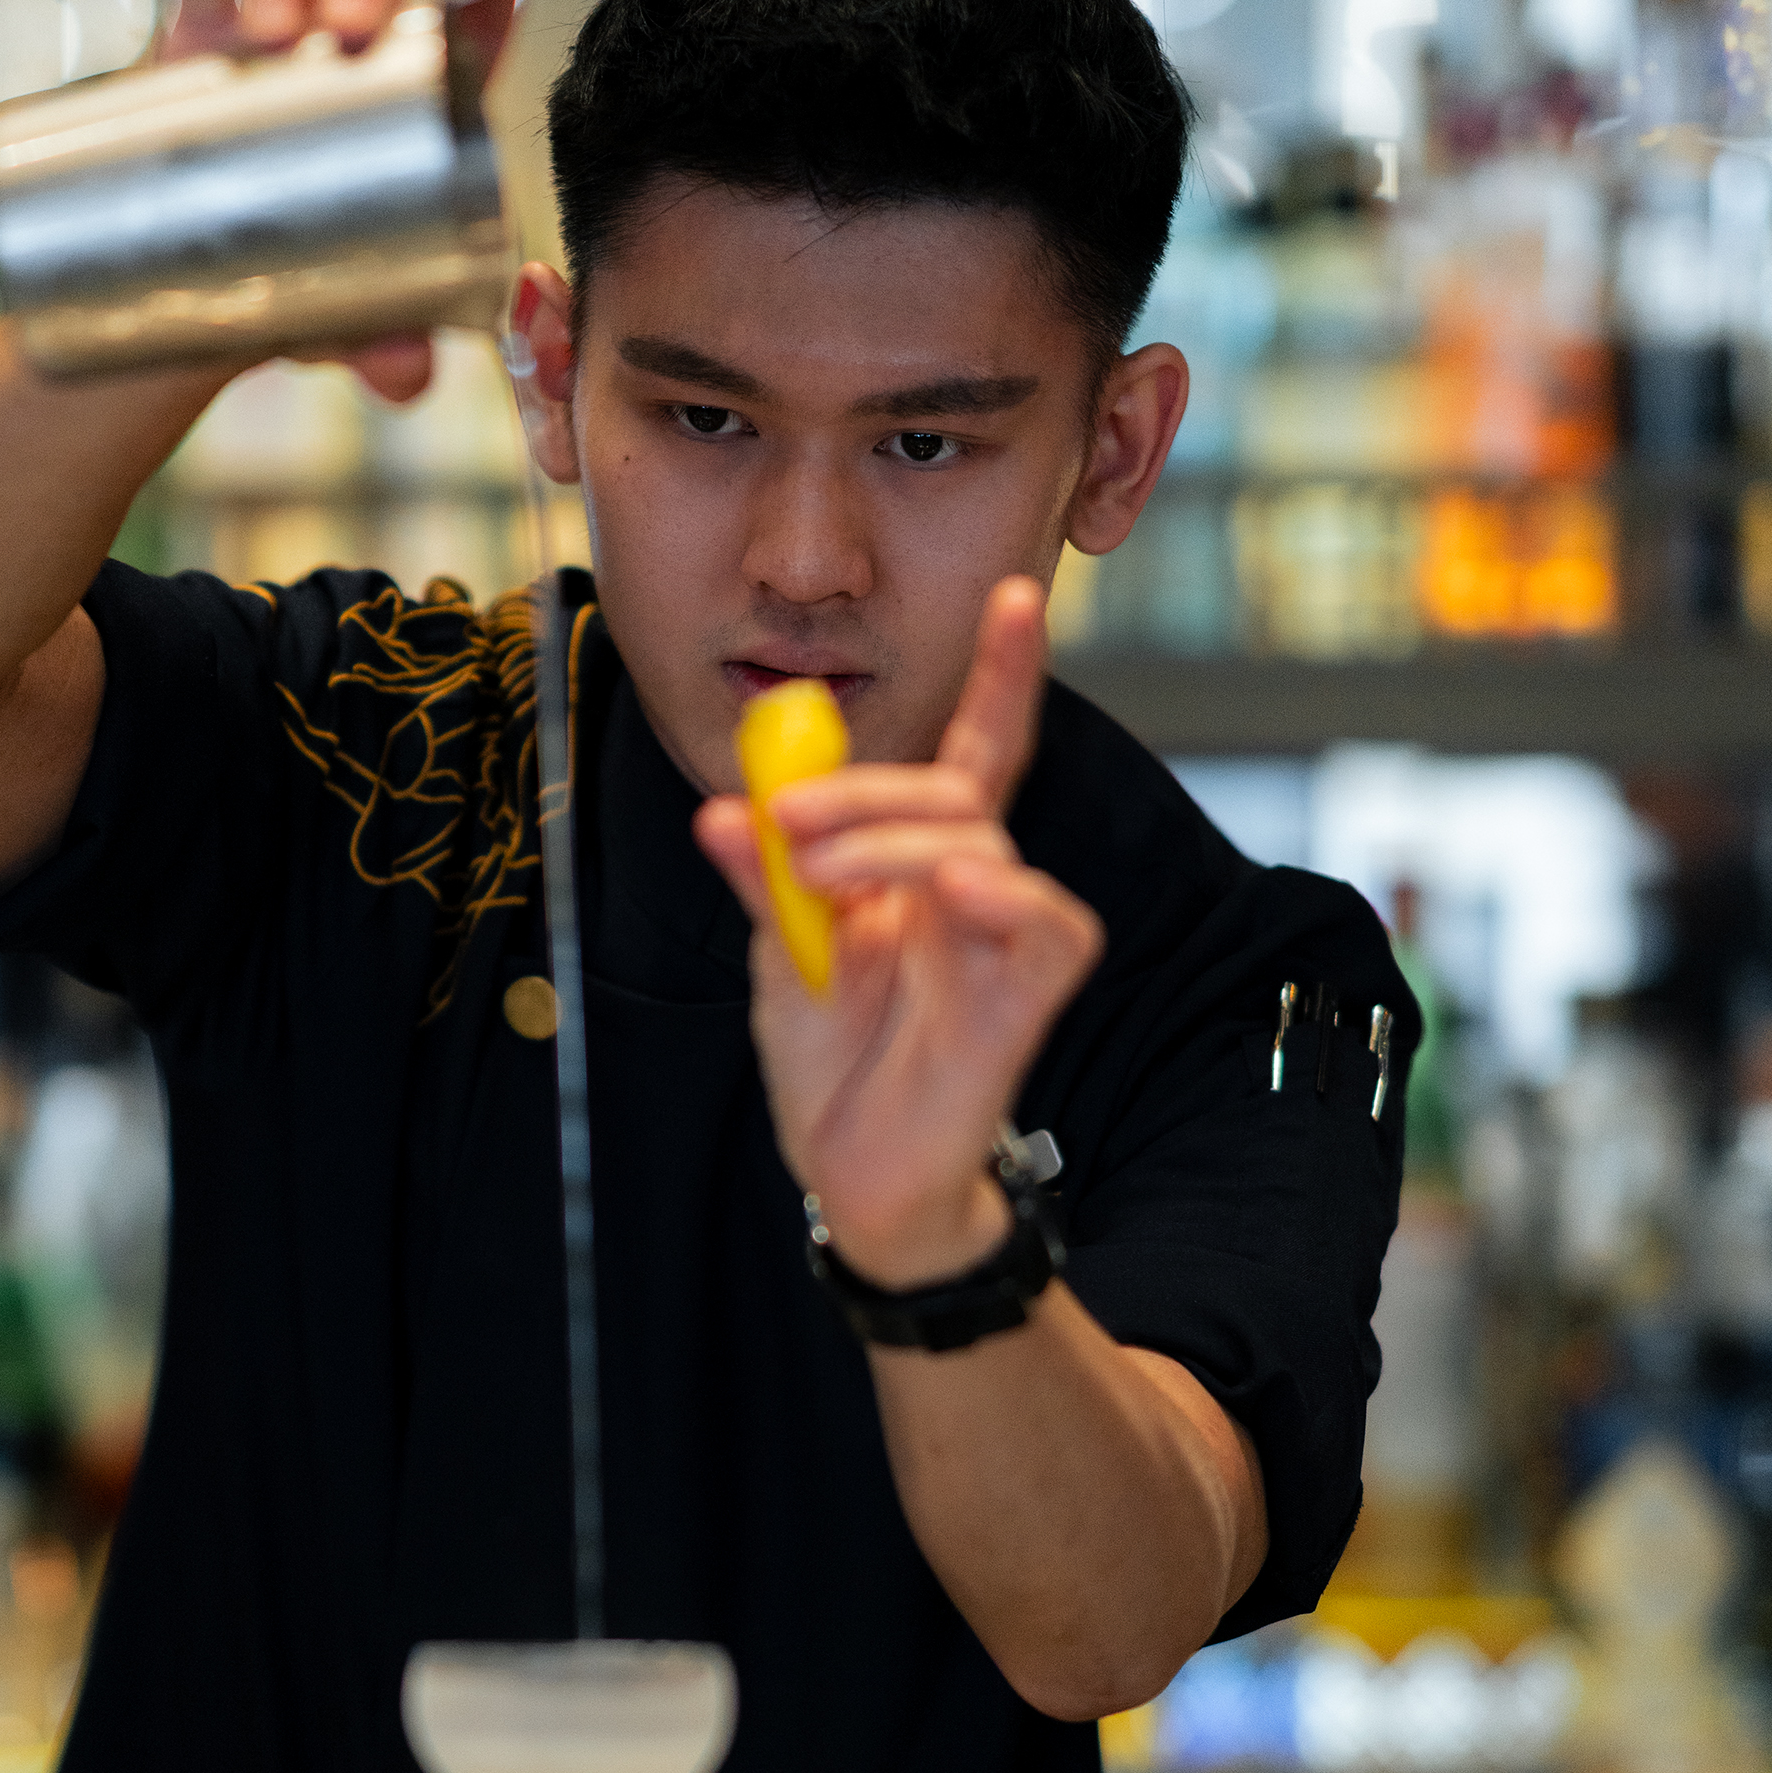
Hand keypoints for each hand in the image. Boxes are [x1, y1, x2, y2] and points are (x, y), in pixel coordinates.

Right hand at [153, 0, 522, 403]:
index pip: (463, 29)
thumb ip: (382, 339)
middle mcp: (347, 48)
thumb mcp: (345, 316)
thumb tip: (411, 375)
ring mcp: (270, 32)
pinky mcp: (194, 32)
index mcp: (409, 101)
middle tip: (355, 31)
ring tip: (272, 29)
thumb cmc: (299, 292)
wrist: (192, 294)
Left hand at [692, 577, 1103, 1288]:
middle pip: (953, 792)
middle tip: (785, 818)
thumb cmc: (835, 1068)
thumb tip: (723, 812)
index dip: (999, 678)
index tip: (1017, 594)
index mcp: (916, 869)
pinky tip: (949, 893)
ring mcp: (1002, 942)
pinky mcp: (1026, 998)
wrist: (855, 1178)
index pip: (971, 756)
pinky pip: (1048, 926)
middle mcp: (970, 892)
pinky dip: (1002, 897)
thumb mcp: (779, 961)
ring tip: (818, 877)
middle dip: (866, 789)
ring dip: (894, 843)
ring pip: (980, 844)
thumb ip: (766, 884)